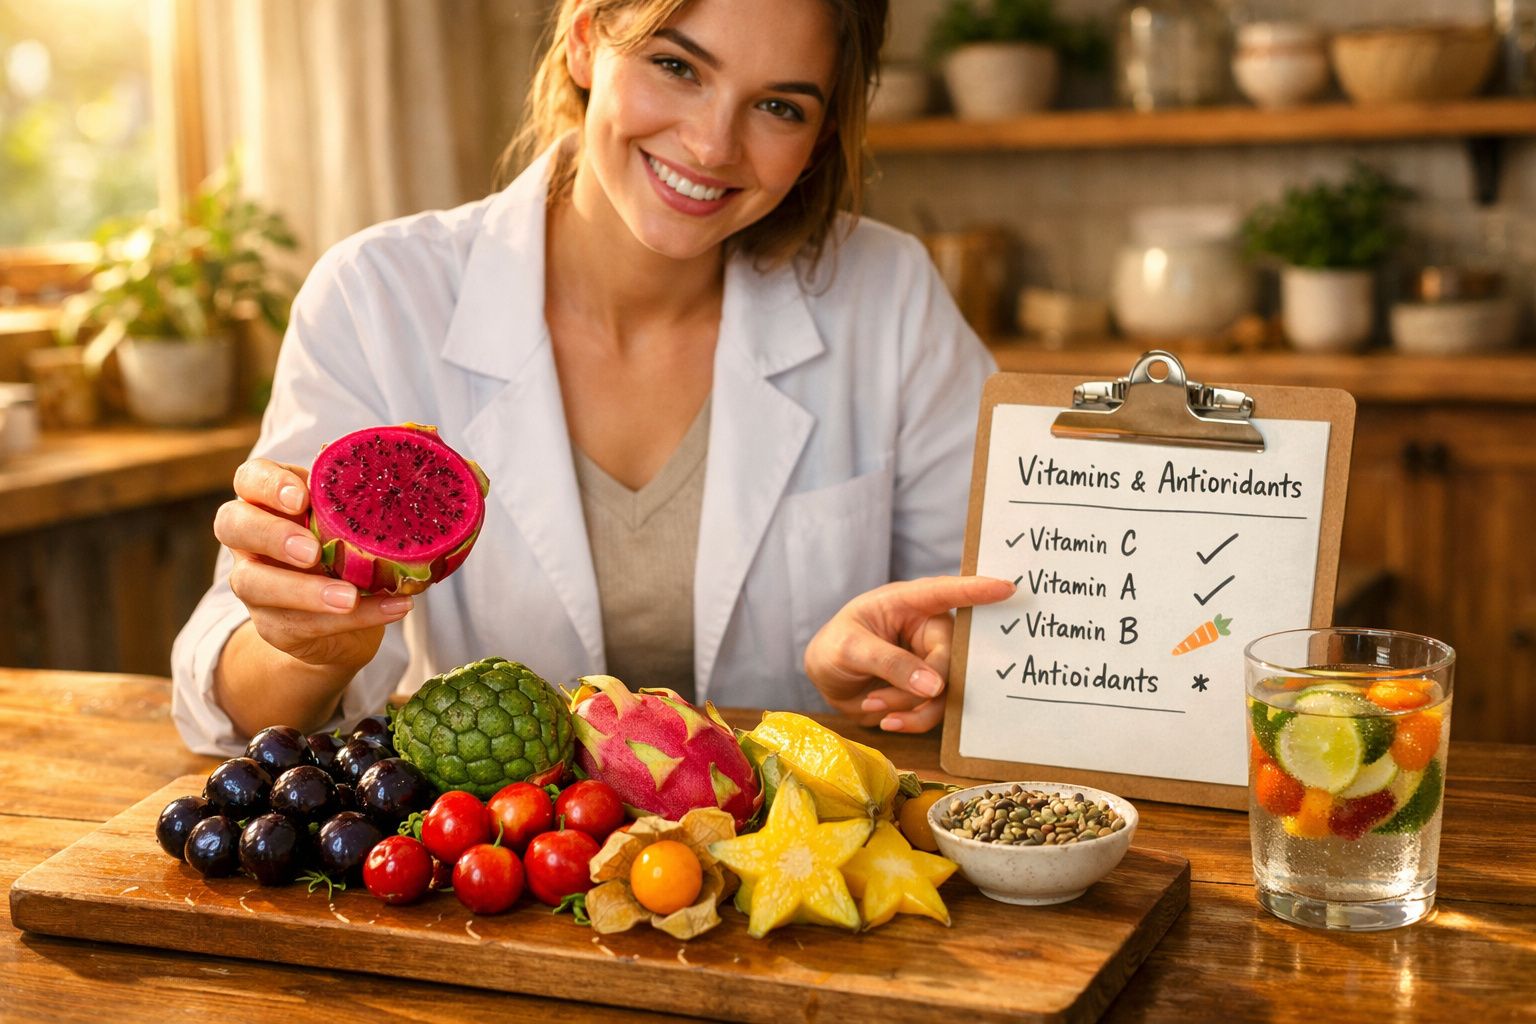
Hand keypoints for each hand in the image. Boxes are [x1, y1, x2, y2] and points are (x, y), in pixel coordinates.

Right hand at [215, 458, 411, 674]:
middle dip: (272, 535)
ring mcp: (254, 585)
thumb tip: (399, 469)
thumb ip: (359, 499)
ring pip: (257, 584)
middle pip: (233, 525)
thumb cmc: (347, 550)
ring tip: (350, 596)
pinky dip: (356, 618)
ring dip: (307, 591)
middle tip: (311, 551)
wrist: (346, 618)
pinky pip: (305, 624)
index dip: (268, 484)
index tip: (301, 498)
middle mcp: (250, 540)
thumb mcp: (352, 521)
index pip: (249, 479)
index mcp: (267, 501)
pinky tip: (394, 607)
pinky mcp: (274, 626)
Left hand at [804, 575, 1015, 733]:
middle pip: (951, 658)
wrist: (825, 678)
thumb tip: (935, 686)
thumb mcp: (851, 649)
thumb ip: (890, 663)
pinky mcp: (929, 689)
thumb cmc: (835, 646)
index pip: (947, 592)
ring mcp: (931, 660)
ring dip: (912, 708)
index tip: (1008, 588)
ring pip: (946, 690)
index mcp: (909, 603)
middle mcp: (928, 629)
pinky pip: (936, 709)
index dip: (978, 590)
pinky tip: (886, 721)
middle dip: (923, 687)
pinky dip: (912, 720)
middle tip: (881, 702)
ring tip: (876, 710)